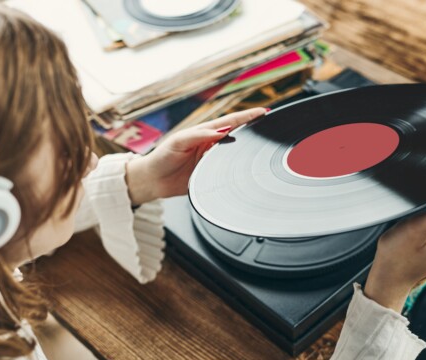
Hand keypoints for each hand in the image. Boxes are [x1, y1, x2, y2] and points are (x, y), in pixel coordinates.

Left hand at [125, 108, 266, 202]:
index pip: (231, 122)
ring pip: (236, 154)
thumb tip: (222, 131)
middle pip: (238, 136)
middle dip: (255, 130)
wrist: (152, 181)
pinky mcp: (212, 176)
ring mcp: (213, 161)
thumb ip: (199, 135)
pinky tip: (250, 170)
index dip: (248, 117)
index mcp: (205, 133)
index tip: (264, 112)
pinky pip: (230, 173)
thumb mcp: (179, 142)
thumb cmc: (162, 158)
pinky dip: (240, 171)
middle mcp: (211, 145)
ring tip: (267, 145)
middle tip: (273, 127)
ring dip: (250, 150)